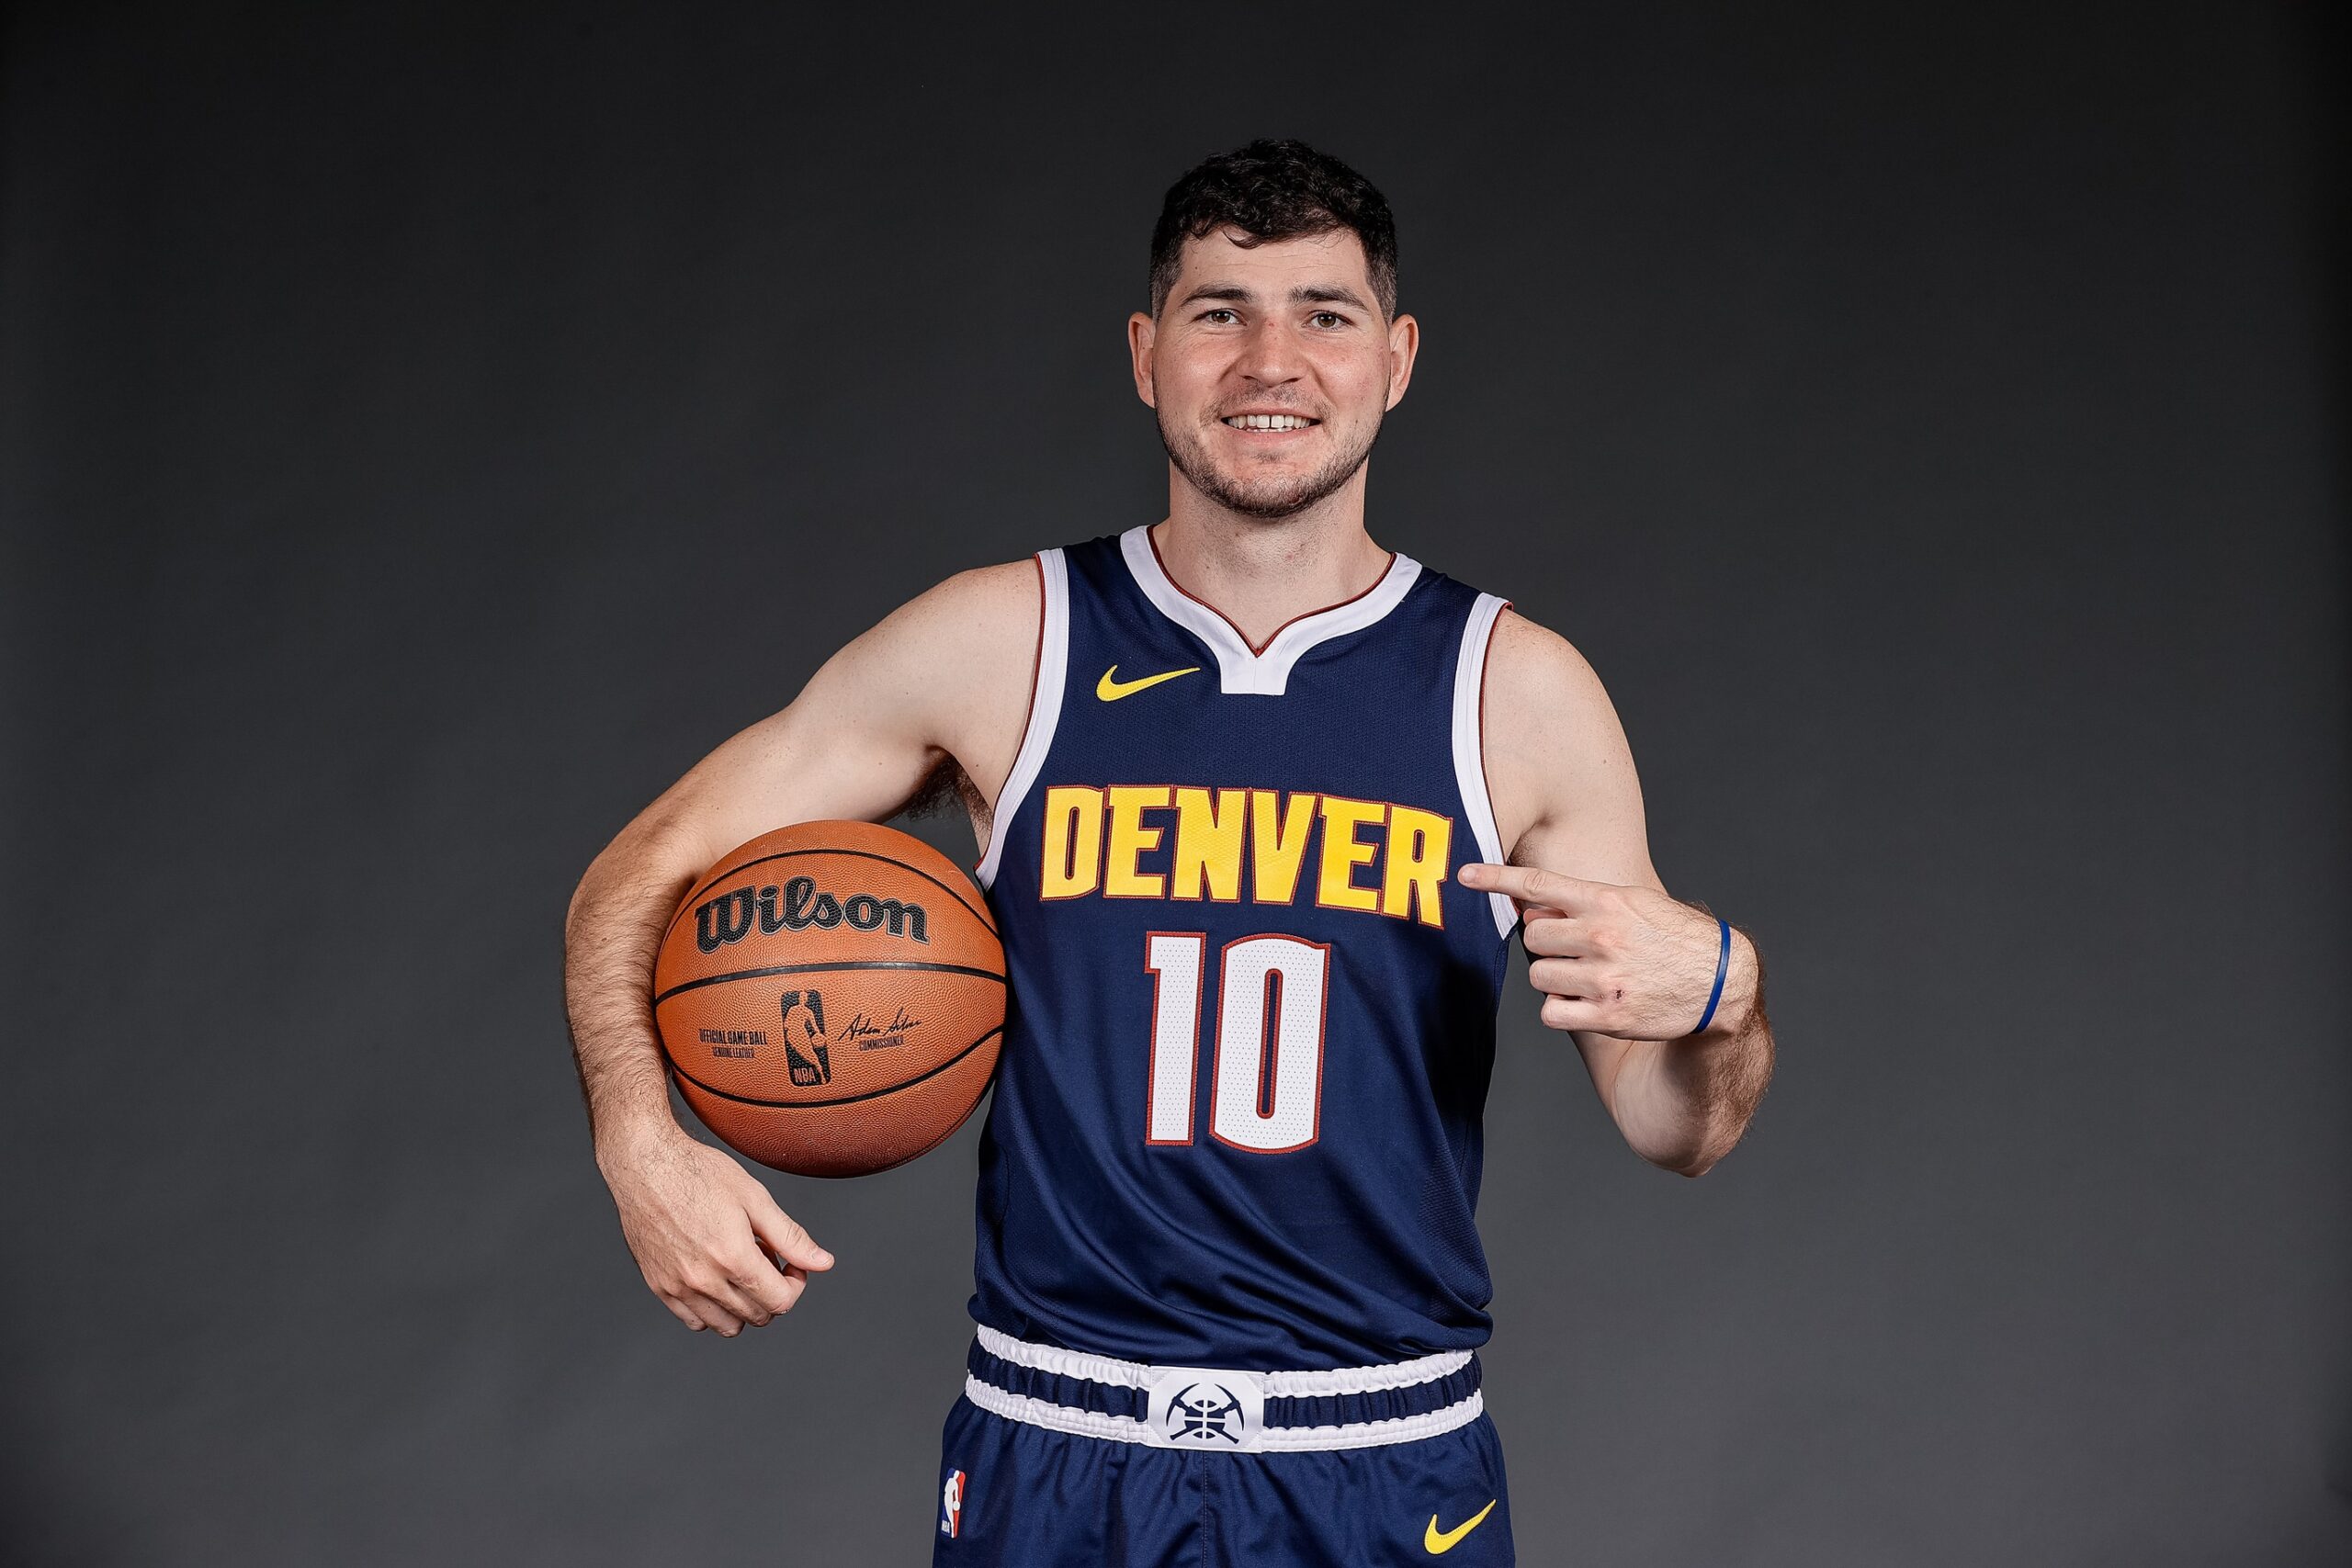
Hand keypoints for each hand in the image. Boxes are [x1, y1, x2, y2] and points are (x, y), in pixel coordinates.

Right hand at [596, 1122, 833, 1335]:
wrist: (644, 1164)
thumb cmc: (698, 1173)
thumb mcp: (754, 1197)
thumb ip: (790, 1237)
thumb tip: (823, 1263)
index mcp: (733, 1257)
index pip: (781, 1302)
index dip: (796, 1284)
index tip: (792, 1263)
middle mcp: (704, 1280)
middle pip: (758, 1315)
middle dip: (773, 1292)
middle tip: (767, 1258)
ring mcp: (678, 1287)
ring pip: (727, 1326)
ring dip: (745, 1305)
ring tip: (741, 1268)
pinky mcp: (658, 1287)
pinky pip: (695, 1322)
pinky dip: (713, 1310)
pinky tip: (716, 1277)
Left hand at [1459, 862, 1740, 1040]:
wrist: (1720, 981)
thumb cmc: (1674, 938)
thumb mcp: (1635, 903)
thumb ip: (1584, 902)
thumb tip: (1531, 907)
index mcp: (1605, 901)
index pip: (1537, 885)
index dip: (1495, 878)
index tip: (1464, 875)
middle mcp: (1600, 936)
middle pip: (1532, 935)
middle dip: (1546, 943)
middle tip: (1574, 950)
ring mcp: (1602, 976)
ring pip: (1538, 976)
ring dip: (1554, 979)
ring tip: (1588, 977)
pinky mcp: (1607, 1014)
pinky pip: (1551, 1012)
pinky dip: (1560, 1010)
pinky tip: (1585, 1003)